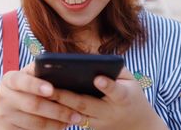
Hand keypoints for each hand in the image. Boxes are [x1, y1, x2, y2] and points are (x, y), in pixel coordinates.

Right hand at [0, 62, 80, 129]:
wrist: (0, 111)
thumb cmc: (21, 88)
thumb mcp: (25, 77)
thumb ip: (38, 71)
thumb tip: (59, 67)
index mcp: (8, 79)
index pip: (21, 81)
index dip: (35, 85)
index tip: (51, 89)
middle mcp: (3, 97)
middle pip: (33, 105)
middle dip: (57, 110)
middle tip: (76, 113)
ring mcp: (4, 116)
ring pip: (36, 122)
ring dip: (57, 122)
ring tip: (74, 119)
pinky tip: (61, 126)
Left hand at [50, 67, 167, 129]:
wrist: (138, 126)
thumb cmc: (131, 94)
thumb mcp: (130, 80)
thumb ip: (114, 68)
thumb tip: (90, 57)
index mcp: (125, 98)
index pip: (117, 92)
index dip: (108, 86)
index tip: (97, 78)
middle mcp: (110, 112)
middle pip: (87, 105)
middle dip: (67, 96)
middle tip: (51, 87)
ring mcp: (99, 122)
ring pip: (76, 115)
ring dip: (58, 106)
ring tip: (42, 93)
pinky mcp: (89, 127)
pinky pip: (72, 120)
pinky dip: (58, 112)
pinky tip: (44, 101)